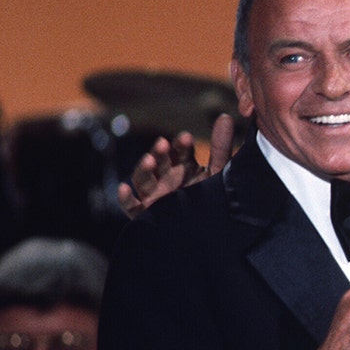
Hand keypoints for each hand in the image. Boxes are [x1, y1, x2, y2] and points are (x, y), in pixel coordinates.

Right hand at [118, 113, 236, 218]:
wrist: (211, 234)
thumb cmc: (214, 201)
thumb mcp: (219, 172)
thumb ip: (220, 147)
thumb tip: (225, 116)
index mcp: (184, 168)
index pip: (179, 152)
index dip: (181, 145)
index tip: (186, 137)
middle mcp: (167, 180)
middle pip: (158, 162)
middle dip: (159, 153)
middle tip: (163, 144)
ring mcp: (155, 196)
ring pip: (143, 180)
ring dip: (143, 169)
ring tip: (149, 160)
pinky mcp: (147, 215)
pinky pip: (131, 207)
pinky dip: (125, 198)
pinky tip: (124, 189)